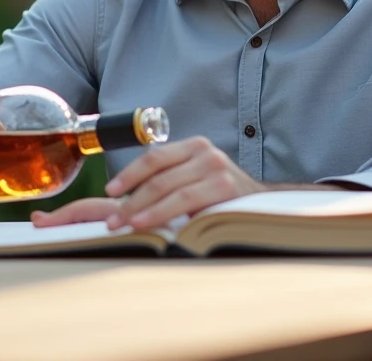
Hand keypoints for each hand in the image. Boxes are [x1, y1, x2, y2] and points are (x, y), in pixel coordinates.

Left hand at [34, 137, 265, 230]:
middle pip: (158, 175)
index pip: (154, 157)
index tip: (110, 192)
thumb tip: (125, 200)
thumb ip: (168, 181)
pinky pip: (184, 201)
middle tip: (112, 220)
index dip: (129, 175)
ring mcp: (216, 168)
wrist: (262, 206)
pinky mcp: (224, 187)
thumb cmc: (220, 198)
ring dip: (141, 208)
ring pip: (168, 188)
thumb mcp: (194, 180)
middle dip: (130, 200)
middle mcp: (205, 152)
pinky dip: (161, 213)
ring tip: (124, 225)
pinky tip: (147, 223)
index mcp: (193, 146)